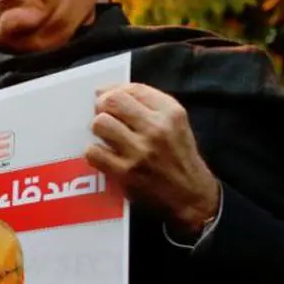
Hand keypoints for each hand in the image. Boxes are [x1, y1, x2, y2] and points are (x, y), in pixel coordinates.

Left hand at [87, 83, 220, 236]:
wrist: (190, 194)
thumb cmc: (178, 156)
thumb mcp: (175, 122)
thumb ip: (146, 104)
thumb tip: (104, 91)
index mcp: (170, 112)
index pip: (132, 89)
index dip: (114, 91)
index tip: (108, 98)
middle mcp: (156, 128)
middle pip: (112, 101)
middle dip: (103, 107)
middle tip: (105, 117)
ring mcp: (139, 151)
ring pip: (100, 123)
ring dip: (99, 129)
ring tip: (107, 137)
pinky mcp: (125, 172)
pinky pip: (93, 152)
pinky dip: (95, 152)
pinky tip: (105, 155)